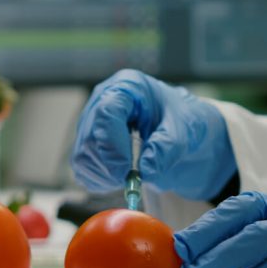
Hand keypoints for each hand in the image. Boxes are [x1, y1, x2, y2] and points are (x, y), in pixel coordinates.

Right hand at [70, 69, 235, 199]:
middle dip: (110, 166)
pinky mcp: (87, 142)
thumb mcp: (184, 130)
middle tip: (132, 181)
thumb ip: (167, 147)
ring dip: (104, 176)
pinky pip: (82, 167)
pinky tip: (118, 178)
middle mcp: (102, 100)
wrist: (177, 129)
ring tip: (130, 178)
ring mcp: (91, 122)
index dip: (113, 145)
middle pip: (90, 138)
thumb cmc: (181, 121)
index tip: (126, 171)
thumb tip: (146, 170)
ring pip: (82, 156)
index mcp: (127, 86)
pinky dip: (99, 180)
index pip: (106, 113)